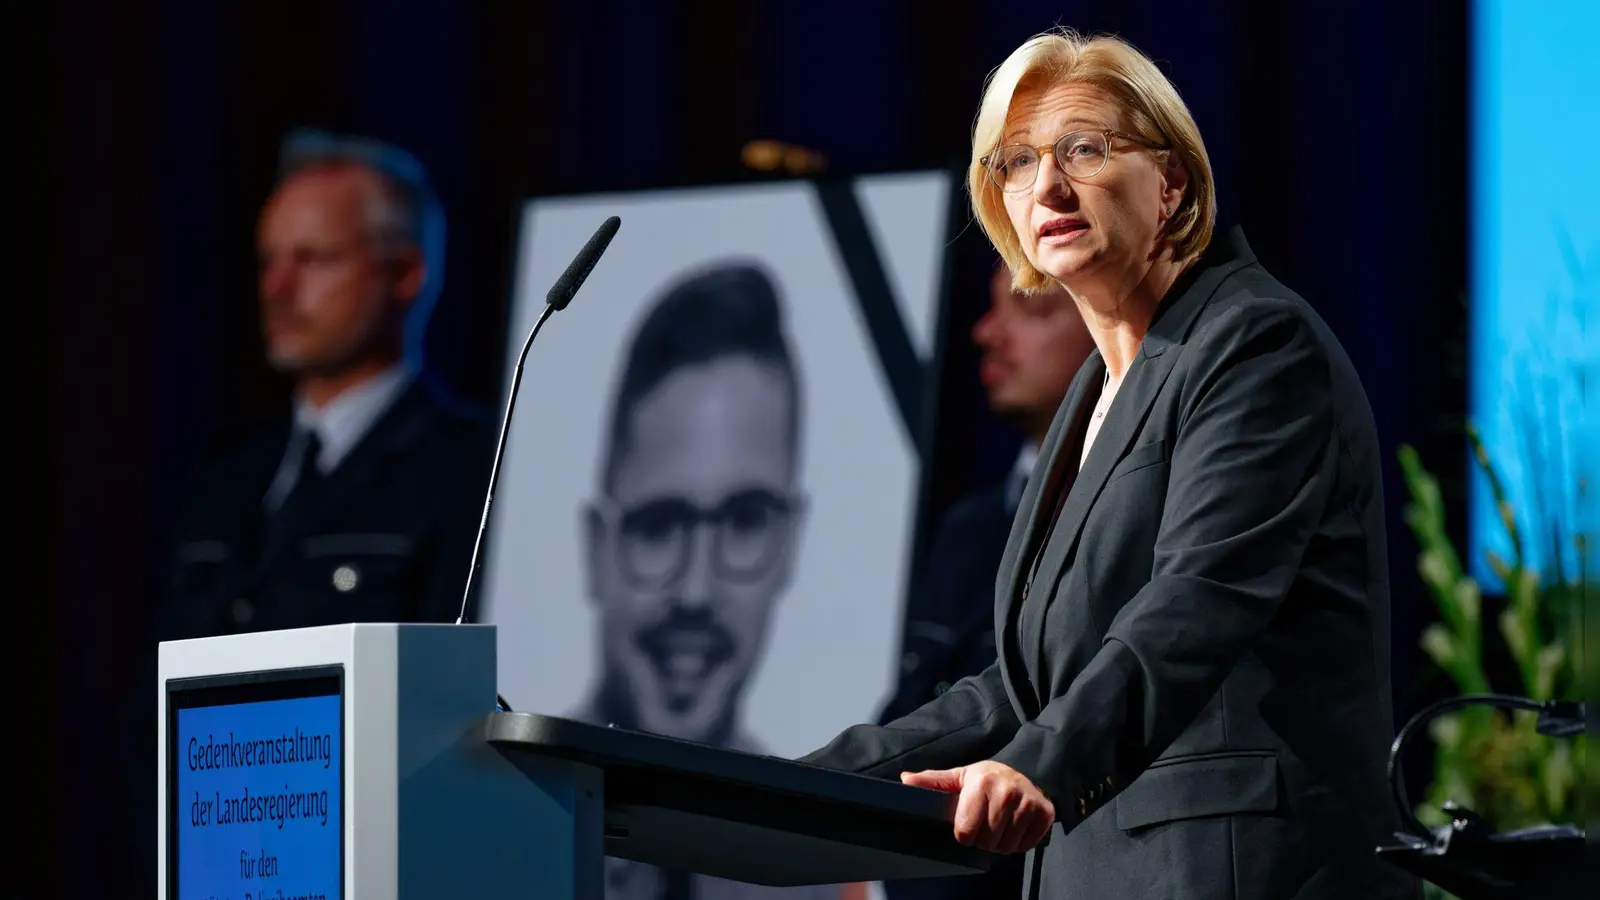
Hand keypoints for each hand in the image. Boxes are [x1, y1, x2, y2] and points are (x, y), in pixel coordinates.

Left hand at [902, 761, 1054, 853]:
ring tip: (999, 824)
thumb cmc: (986, 779)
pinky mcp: (1044, 814)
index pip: (965, 833)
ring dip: (1000, 842)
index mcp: (981, 784)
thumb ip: (932, 781)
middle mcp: (1007, 792)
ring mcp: (1028, 803)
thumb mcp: (959, 777)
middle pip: (986, 842)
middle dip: (982, 838)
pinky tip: (1014, 826)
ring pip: (1006, 847)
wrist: (1024, 773)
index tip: (968, 822)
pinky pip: (1025, 846)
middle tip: (985, 823)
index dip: (963, 832)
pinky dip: (1018, 843)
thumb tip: (905, 779)